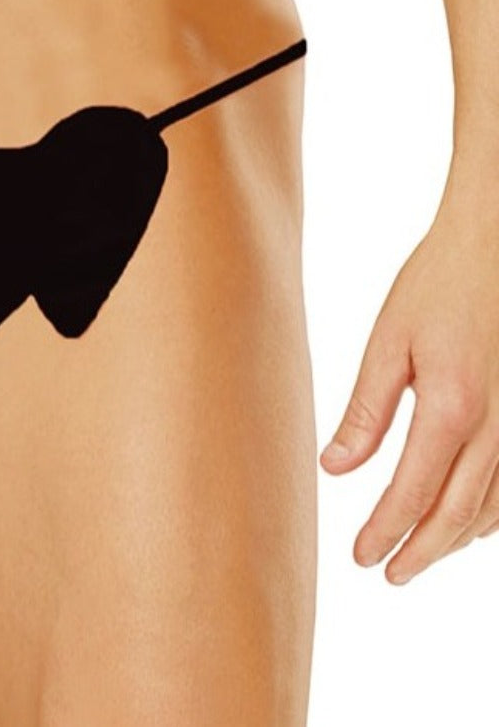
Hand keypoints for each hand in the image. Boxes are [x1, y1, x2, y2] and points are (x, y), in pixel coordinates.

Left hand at [320, 191, 498, 584]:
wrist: (495, 242)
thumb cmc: (436, 285)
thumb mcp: (387, 343)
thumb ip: (364, 412)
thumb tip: (335, 468)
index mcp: (451, 410)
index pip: (413, 494)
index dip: (385, 532)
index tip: (360, 558)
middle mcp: (496, 427)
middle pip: (457, 512)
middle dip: (421, 550)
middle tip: (388, 574)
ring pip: (493, 505)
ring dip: (455, 537)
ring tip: (421, 553)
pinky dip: (490, 511)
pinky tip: (470, 517)